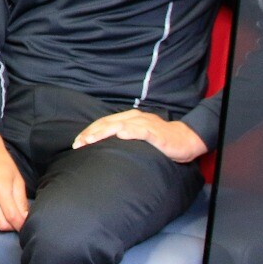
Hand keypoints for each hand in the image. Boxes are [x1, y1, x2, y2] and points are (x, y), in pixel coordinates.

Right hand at [0, 131, 28, 231]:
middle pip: (1, 224)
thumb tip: (25, 218)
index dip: (20, 225)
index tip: (25, 225)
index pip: (12, 217)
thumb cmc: (2, 163)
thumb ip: (21, 200)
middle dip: (12, 226)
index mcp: (1, 188)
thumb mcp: (17, 179)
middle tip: (16, 220)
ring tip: (6, 217)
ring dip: (1, 224)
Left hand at [72, 110, 207, 162]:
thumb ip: (122, 136)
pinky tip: (121, 135)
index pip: (103, 123)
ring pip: (120, 125)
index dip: (89, 131)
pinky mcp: (156, 133)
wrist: (185, 140)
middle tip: (78, 143)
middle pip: (107, 123)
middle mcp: (134, 118)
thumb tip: (102, 145)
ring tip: (91, 139)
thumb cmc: (159, 139)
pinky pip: (142, 131)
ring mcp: (145, 124)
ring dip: (104, 132)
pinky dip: (130, 132)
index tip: (77, 142)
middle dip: (91, 133)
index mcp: (128, 118)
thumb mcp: (137, 135)